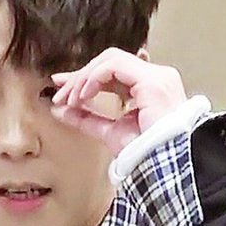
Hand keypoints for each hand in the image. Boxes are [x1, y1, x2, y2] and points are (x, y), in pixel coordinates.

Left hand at [50, 48, 187, 154]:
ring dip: (85, 77)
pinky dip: (93, 78)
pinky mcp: (151, 81)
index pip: (115, 70)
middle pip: (111, 61)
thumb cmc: (147, 154)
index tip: (63, 87)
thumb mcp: (110, 132)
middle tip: (60, 92)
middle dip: (82, 74)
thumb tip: (59, 110)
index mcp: (150, 88)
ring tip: (71, 98)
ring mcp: (156, 76)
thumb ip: (87, 119)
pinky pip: (114, 66)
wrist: (167, 167)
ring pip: (111, 59)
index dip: (87, 76)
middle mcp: (156, 76)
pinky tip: (84, 96)